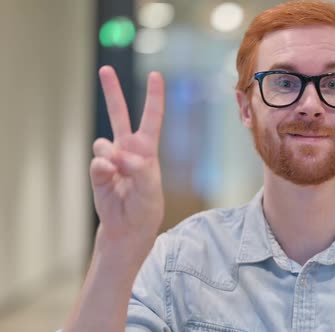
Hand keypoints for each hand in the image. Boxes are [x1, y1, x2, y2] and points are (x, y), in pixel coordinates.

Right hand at [90, 66, 165, 254]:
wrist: (128, 228)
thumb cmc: (146, 207)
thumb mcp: (151, 189)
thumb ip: (138, 170)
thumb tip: (117, 156)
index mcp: (147, 150)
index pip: (151, 118)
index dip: (154, 97)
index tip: (155, 75)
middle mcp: (128, 149)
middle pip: (119, 115)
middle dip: (112, 92)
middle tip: (105, 69)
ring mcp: (110, 159)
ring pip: (102, 143)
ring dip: (111, 157)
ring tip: (120, 174)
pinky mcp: (97, 171)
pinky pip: (96, 162)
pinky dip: (103, 170)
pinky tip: (109, 179)